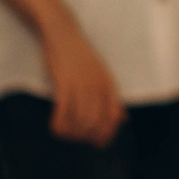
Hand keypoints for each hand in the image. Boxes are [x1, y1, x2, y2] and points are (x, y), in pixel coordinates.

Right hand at [42, 22, 123, 144]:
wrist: (64, 34)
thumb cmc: (82, 57)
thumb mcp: (103, 75)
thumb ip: (112, 97)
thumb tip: (123, 118)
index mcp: (110, 86)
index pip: (114, 117)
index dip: (107, 135)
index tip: (98, 144)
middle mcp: (98, 87)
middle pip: (96, 123)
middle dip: (87, 137)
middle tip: (78, 139)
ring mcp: (81, 85)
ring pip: (80, 120)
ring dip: (72, 133)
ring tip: (66, 134)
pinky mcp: (63, 84)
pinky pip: (63, 112)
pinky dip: (59, 125)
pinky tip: (55, 128)